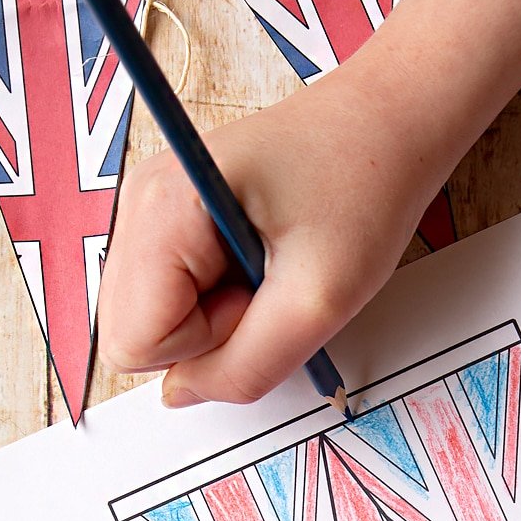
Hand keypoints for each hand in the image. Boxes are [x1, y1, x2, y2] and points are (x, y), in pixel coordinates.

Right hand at [98, 56, 444, 404]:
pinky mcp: (172, 221)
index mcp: (161, 208)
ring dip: (216, 318)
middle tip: (267, 284)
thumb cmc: (362, 191)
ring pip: (154, 321)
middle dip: (205, 333)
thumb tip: (180, 395)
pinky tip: (259, 259)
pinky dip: (219, 299)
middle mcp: (139, 203)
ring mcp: (151, 210)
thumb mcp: (316, 303)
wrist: (387, 126)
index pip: (133, 343)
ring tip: (268, 267)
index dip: (206, 342)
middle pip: (133, 335)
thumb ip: (244, 366)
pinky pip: (175, 300)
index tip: (260, 294)